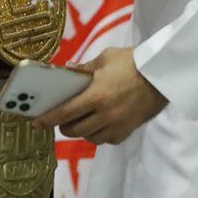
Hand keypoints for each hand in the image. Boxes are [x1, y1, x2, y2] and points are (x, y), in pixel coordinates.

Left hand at [35, 48, 166, 144]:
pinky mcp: (127, 131)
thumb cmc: (132, 63)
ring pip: (90, 138)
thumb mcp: (106, 58)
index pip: (65, 112)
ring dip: (81, 131)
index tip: (36, 123)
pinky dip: (99, 135)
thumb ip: (84, 68)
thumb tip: (66, 71)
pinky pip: (106, 139)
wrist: (161, 76)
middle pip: (74, 130)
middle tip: (61, 119)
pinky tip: (99, 125)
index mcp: (96, 95)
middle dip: (63, 127)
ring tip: (80, 121)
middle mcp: (105, 115)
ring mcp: (117, 125)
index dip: (48, 119)